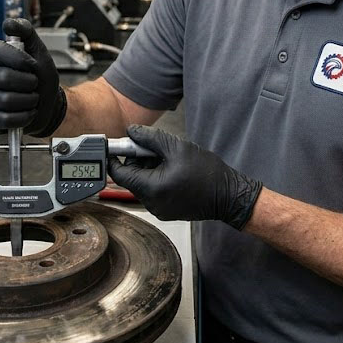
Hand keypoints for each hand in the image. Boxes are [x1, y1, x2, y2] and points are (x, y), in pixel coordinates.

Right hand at [0, 18, 65, 135]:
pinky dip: (21, 118)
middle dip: (28, 83)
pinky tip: (28, 112)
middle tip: (34, 84)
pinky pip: (2, 119)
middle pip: (3, 78)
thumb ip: (25, 31)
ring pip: (4, 101)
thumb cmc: (40, 76)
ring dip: (27, 101)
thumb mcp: (37, 49)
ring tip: (32, 98)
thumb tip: (8, 24)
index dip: (21, 60)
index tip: (33, 65)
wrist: (46, 103)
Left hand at [107, 125, 261, 228]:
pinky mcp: (166, 210)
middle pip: (132, 177)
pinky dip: (157, 178)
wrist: (228, 195)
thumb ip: (150, 138)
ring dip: (149, 168)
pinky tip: (174, 171)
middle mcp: (151, 203)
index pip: (119, 173)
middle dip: (139, 160)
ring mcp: (158, 209)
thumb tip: (131, 131)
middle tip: (155, 148)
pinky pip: (153, 192)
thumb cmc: (207, 174)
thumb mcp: (177, 147)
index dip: (114, 158)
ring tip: (170, 160)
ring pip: (143, 184)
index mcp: (151, 188)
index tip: (114, 146)